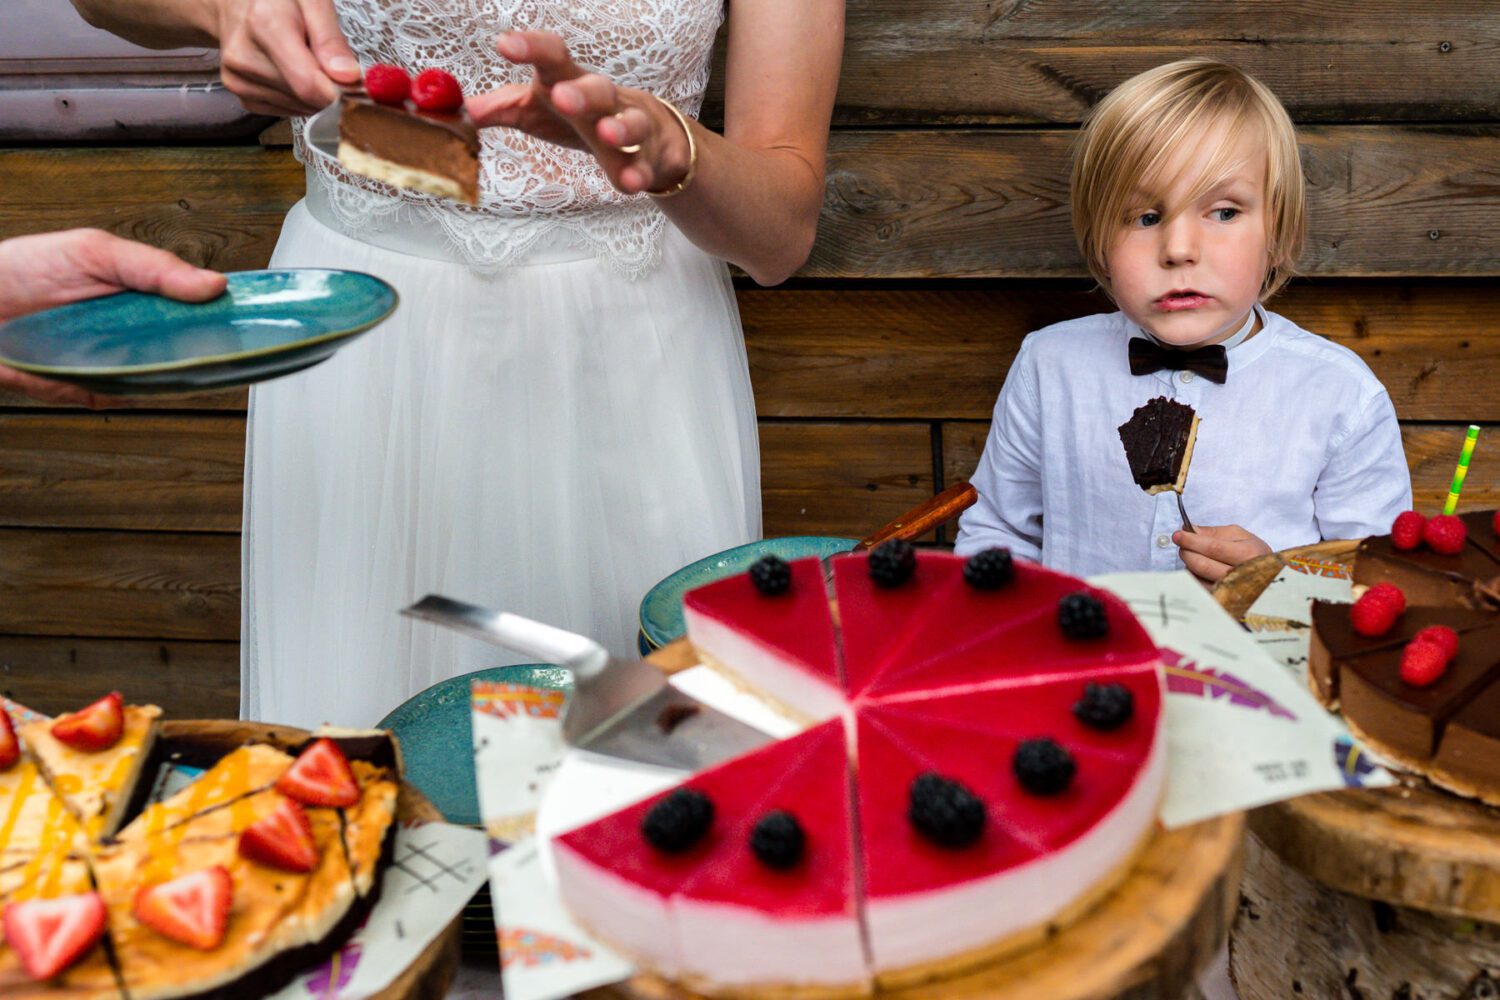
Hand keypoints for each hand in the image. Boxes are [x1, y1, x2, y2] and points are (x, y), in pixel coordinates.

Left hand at [0, 229, 226, 407]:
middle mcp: (136, 329)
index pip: (199, 305)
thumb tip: (213, 285)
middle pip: (189, 346)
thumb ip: (154, 267)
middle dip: (207, 350)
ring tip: (177, 360)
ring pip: (162, 376)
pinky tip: (132, 376)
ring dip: (173, 373)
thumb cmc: (24, 269)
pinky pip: (124, 396)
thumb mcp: (95, 251)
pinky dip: (130, 390)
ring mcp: (116, 359)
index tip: (253, 319)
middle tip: (222, 346)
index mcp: (144, 293)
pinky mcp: (92, 388)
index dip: (227, 314)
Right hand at [214, 0, 361, 115]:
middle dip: (329, 88)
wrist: (236, 4)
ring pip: (300, 109)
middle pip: (307, 98)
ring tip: (306, 62)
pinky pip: (287, 112)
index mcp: (264, 24)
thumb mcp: (313, 1)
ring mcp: (238, 79)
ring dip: (315, 94)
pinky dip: (300, 99)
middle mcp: (244, 56)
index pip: (308, 83)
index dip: (340, 91)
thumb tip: (348, 77)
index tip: (354, 83)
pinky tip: (292, 73)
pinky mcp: (242, 97)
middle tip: (330, 64)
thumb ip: (331, 39)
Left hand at [466, 31, 692, 195]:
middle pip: (595, 87)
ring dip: (620, 128)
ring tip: (607, 134)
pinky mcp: (646, 158)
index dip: (531, 48)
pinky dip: (640, 173)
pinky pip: (644, 165)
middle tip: (562, 97)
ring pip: (630, 122)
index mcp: (568, 81)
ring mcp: (629, 126)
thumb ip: (500, 109)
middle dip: (581, 92)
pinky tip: (631, 183)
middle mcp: (602, 99)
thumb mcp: (536, 110)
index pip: (552, 57)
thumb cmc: (578, 116)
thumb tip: (461, 110)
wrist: (644, 132)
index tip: (504, 45)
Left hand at [1173, 524, 1273, 584]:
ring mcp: (1232, 591)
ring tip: (1194, 556)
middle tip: (1183, 545)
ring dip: (1189, 565)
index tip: (1178, 535)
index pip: (1213, 548)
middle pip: (1202, 565)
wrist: (1271, 576)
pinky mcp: (1223, 602)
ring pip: (1197, 579)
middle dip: (1187, 552)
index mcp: (1248, 554)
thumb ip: (1214, 532)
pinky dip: (1193, 577)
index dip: (1191, 541)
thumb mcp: (1240, 535)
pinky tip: (1198, 571)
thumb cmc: (1253, 552)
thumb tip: (1190, 530)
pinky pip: (1199, 589)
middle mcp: (1240, 575)